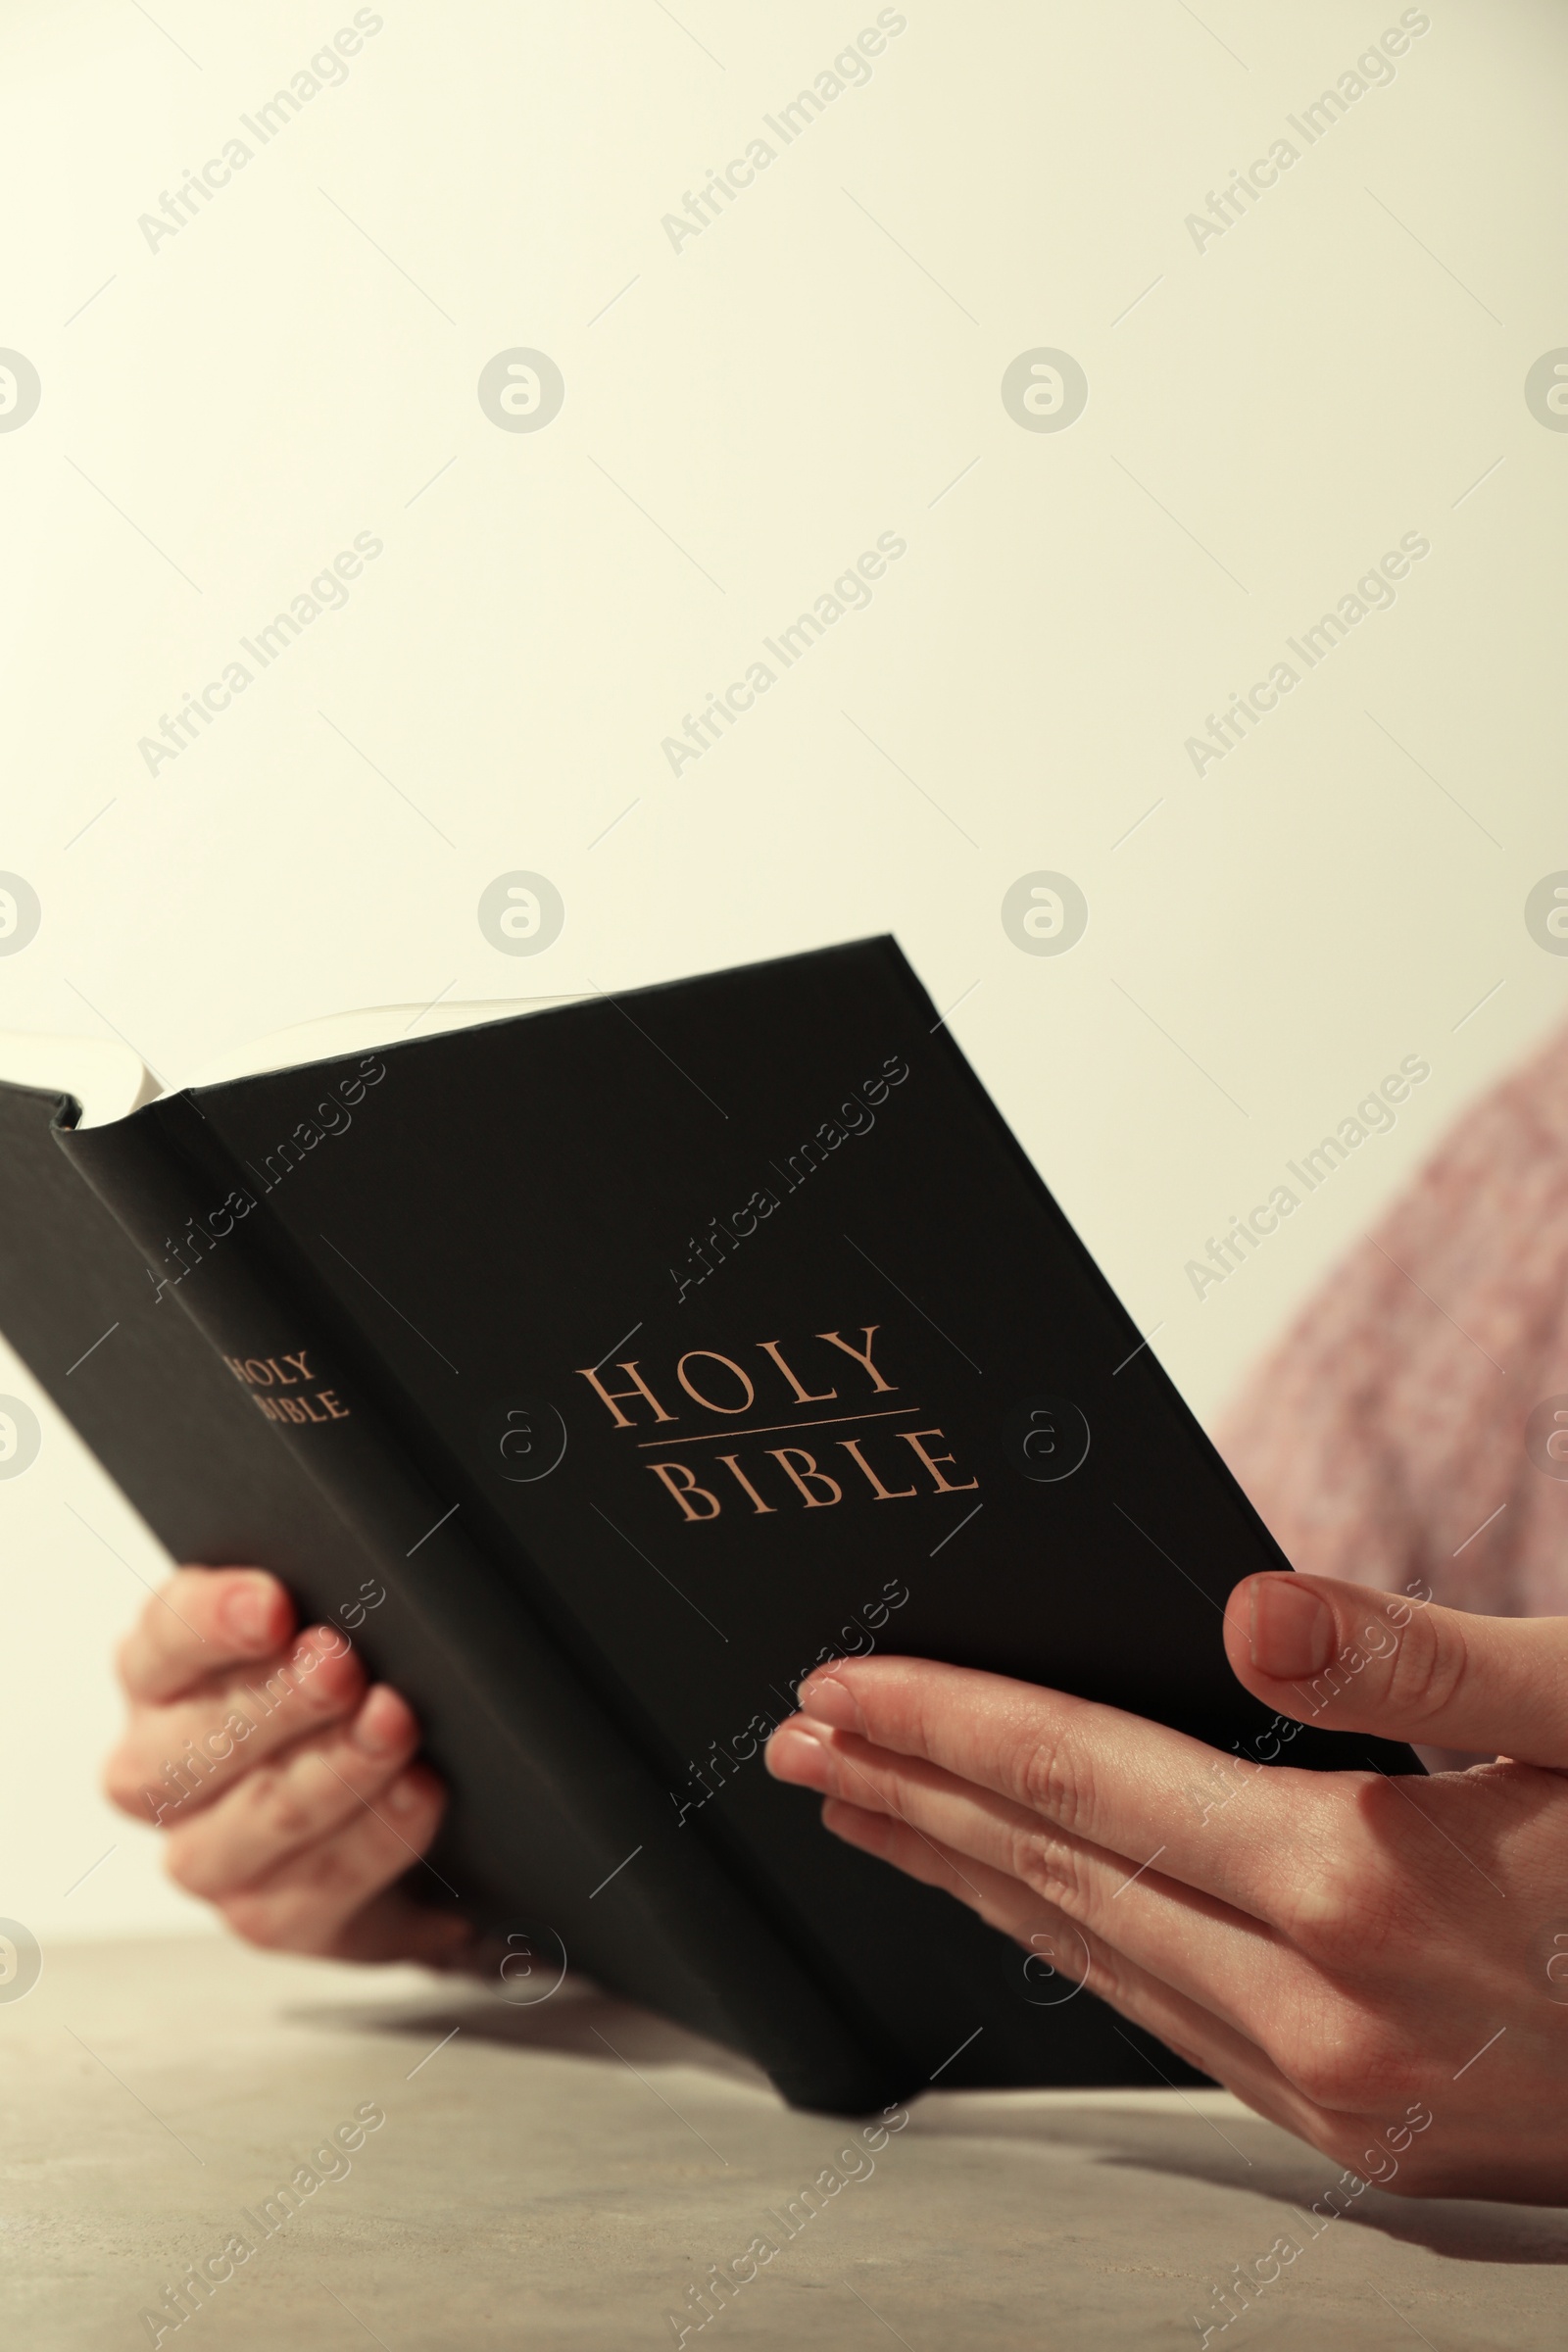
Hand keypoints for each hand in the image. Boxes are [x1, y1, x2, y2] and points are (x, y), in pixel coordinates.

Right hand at [105, 1566, 470, 1966]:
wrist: (403, 1804)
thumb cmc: (343, 1692)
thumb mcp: (322, 1630)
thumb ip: (316, 1603)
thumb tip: (352, 1570)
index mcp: (159, 1678)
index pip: (165, 1638)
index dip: (215, 1620)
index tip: (274, 1604)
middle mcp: (159, 1771)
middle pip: (203, 1738)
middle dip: (283, 1699)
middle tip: (343, 1663)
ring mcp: (207, 1855)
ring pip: (264, 1813)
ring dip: (337, 1768)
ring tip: (396, 1725)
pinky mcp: (268, 1918)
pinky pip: (319, 1887)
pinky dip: (378, 1835)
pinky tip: (417, 1795)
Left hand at [765, 1571, 1567, 2202]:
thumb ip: (1423, 1662)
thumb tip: (1250, 1612)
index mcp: (1366, 1890)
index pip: (1088, 1784)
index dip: (950, 1723)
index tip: (836, 1687)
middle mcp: (1333, 2015)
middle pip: (1061, 1880)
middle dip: (916, 1799)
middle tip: (801, 1745)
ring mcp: (1348, 2098)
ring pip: (1100, 1967)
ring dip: (976, 1880)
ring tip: (878, 1816)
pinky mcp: (1376, 2139)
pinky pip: (1176, 2030)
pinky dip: (1082, 1953)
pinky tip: (1043, 1914)